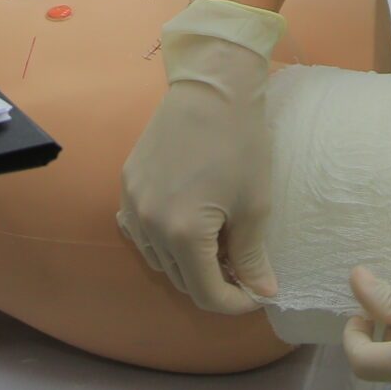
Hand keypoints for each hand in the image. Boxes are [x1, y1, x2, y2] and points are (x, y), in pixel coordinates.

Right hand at [118, 0, 282, 313]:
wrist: (212, 87)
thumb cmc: (241, 143)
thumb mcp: (255, 205)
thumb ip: (253, 256)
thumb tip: (263, 291)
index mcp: (182, 234)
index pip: (206, 294)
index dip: (236, 302)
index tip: (258, 292)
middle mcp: (148, 224)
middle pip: (180, 279)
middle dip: (214, 283)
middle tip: (244, 270)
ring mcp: (132, 203)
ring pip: (157, 258)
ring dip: (188, 264)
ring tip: (219, 248)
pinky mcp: (127, 183)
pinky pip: (140, 230)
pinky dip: (163, 240)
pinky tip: (186, 227)